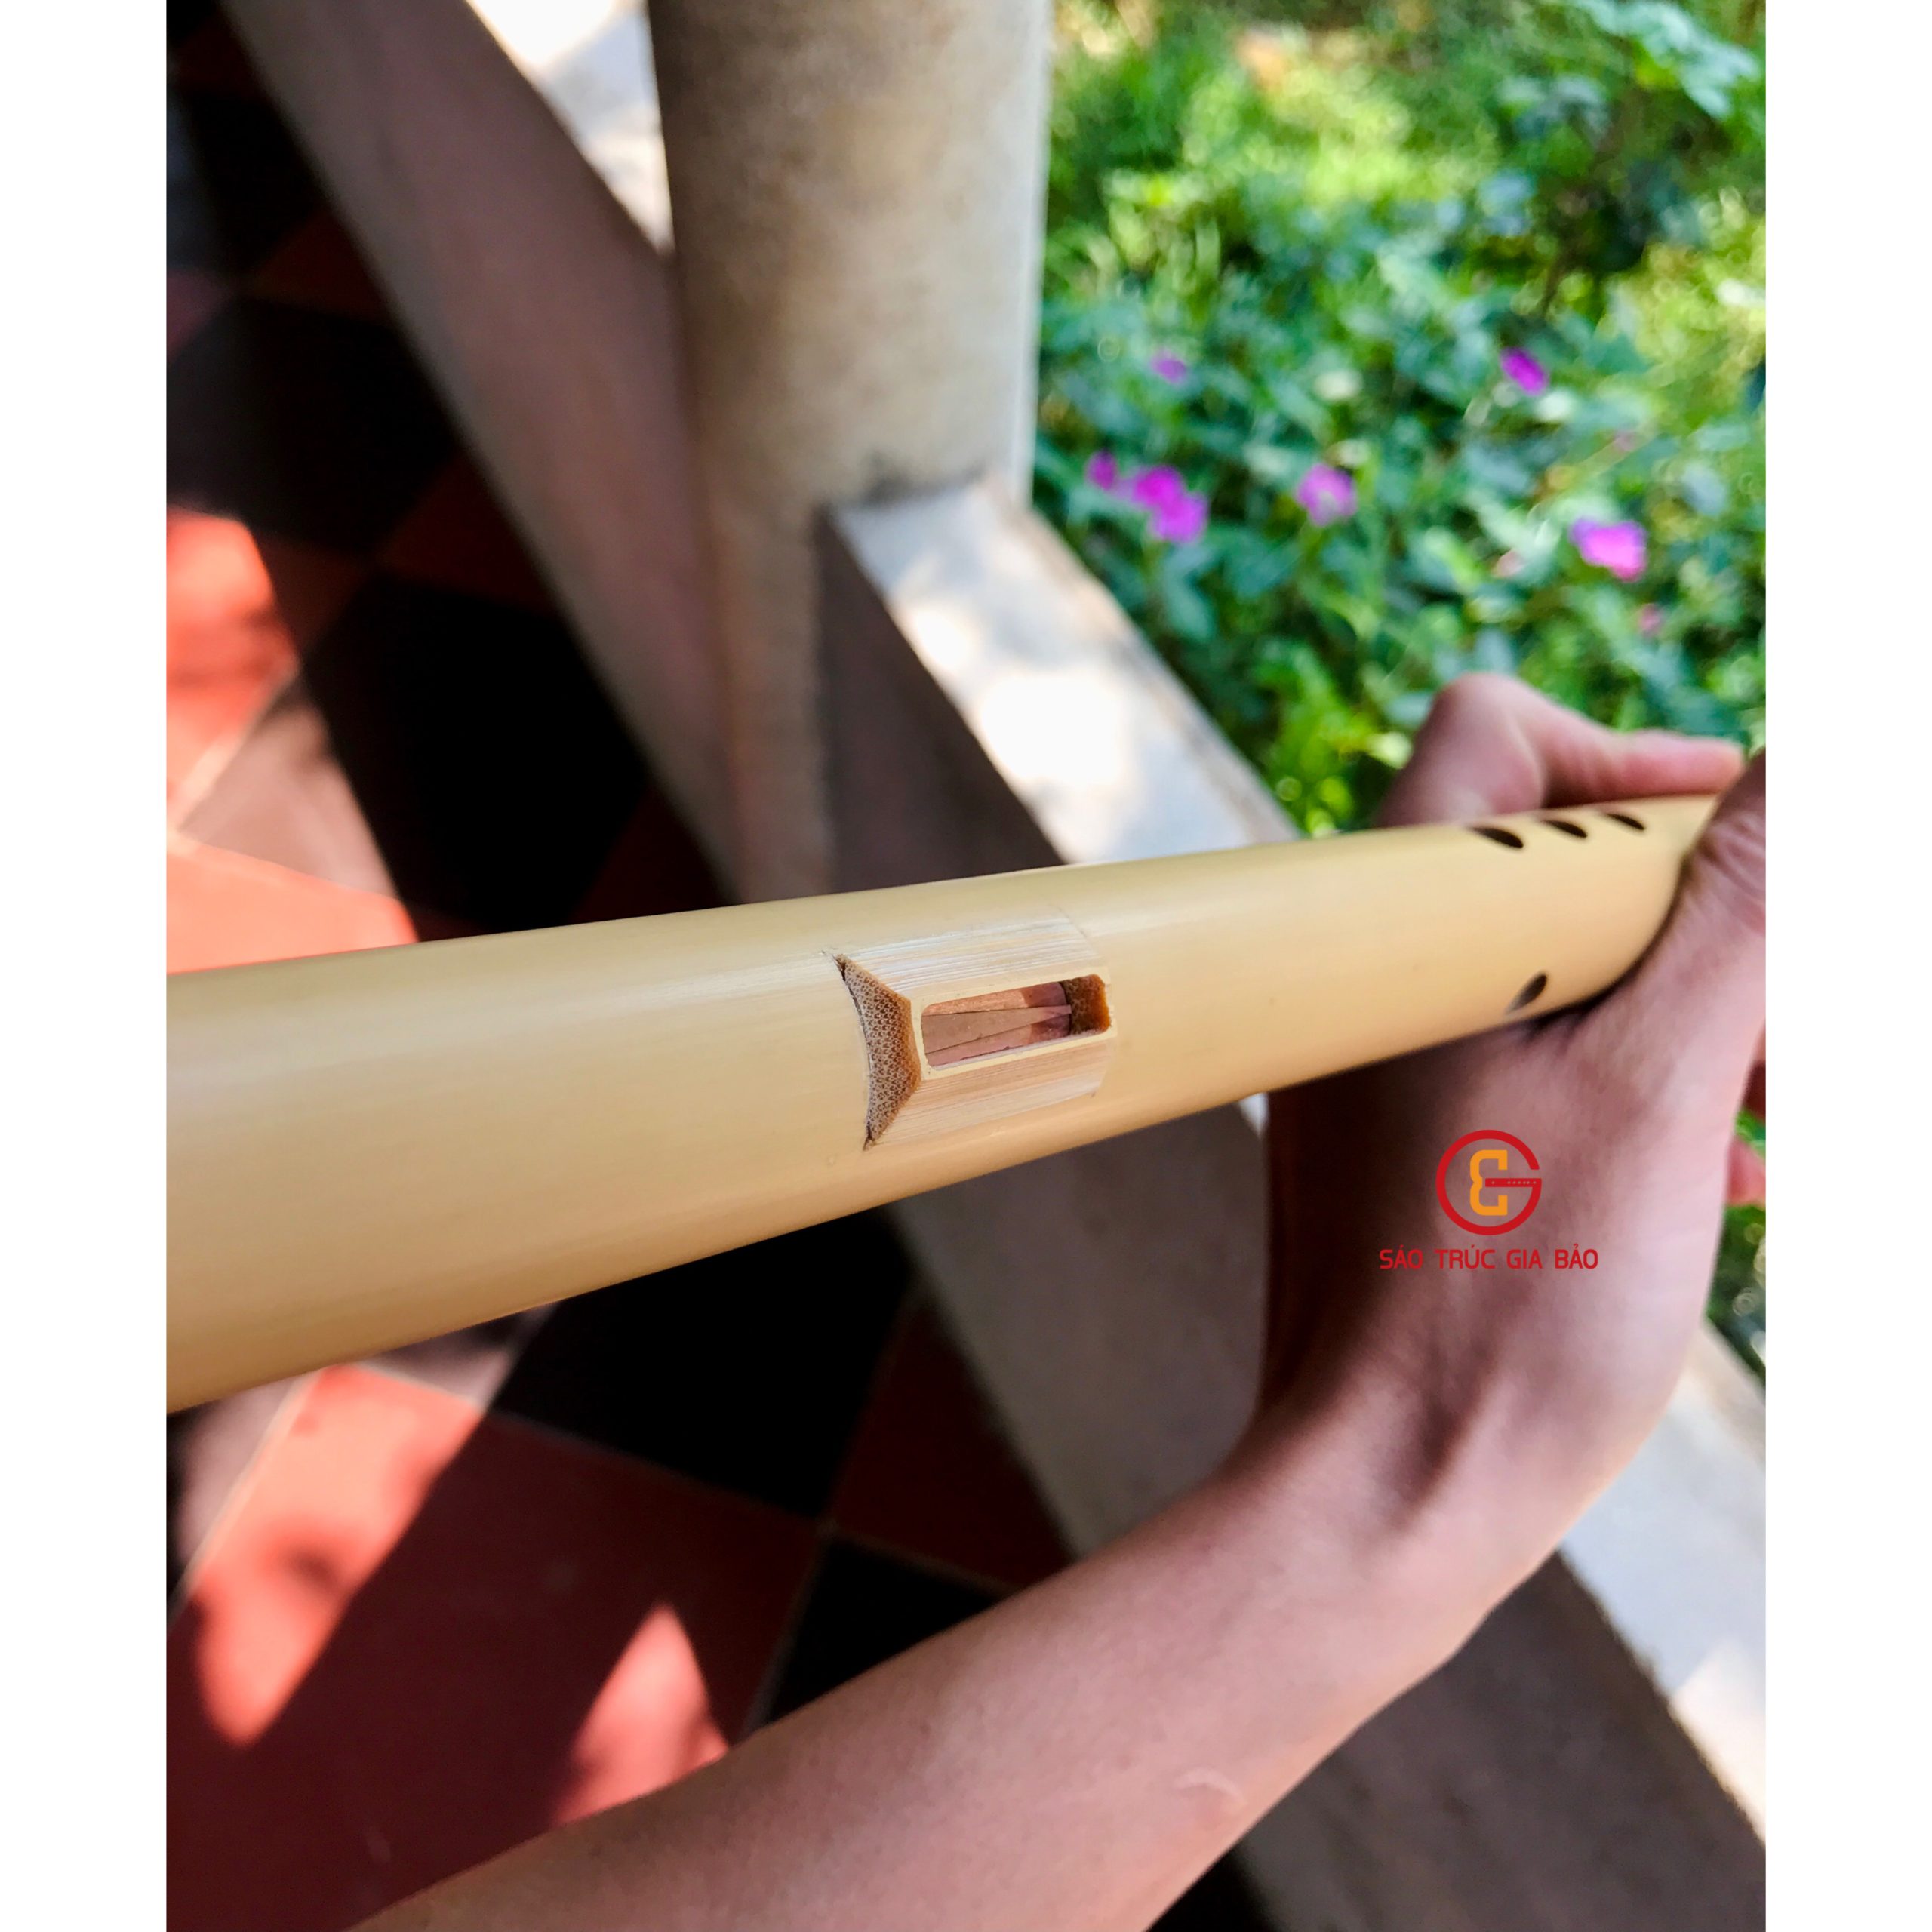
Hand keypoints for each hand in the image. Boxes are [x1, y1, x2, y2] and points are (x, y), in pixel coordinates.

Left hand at [1245, 674, 1763, 1606]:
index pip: (1504, 736)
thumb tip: (1798, 762)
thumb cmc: (1514, 1302)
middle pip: (1553, 854)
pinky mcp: (1409, 1139)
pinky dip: (1642, 1082)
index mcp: (1403, 924)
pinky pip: (1541, 1058)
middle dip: (1700, 916)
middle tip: (1785, 1014)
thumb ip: (1738, 904)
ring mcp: (1385, 1059)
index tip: (1757, 862)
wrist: (1395, 1491)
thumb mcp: (1660, 1082)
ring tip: (1775, 1101)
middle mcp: (1373, 974)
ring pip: (1563, 964)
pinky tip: (1727, 1166)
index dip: (1642, 770)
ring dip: (1690, 1008)